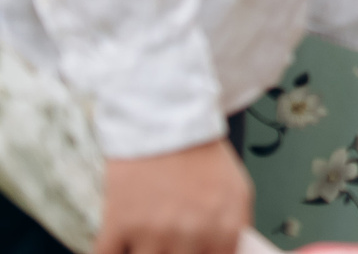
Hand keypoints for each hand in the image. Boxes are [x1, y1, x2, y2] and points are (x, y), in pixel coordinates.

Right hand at [98, 139, 249, 253]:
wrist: (164, 119)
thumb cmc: (201, 156)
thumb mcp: (237, 190)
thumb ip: (235, 229)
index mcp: (223, 226)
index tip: (192, 250)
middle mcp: (190, 232)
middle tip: (169, 242)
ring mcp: (153, 230)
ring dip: (144, 253)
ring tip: (147, 239)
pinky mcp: (119, 224)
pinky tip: (121, 244)